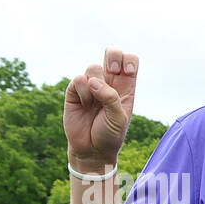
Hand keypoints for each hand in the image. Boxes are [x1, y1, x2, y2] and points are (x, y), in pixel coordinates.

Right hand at [64, 48, 138, 171]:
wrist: (91, 149)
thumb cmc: (110, 135)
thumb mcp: (118, 119)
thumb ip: (111, 98)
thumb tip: (94, 82)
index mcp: (126, 88)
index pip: (130, 61)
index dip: (128, 60)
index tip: (126, 72)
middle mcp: (109, 83)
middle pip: (112, 53)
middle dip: (113, 56)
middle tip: (112, 71)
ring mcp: (92, 85)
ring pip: (93, 67)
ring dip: (96, 84)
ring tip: (95, 104)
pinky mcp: (75, 90)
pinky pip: (79, 79)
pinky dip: (82, 92)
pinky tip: (84, 105)